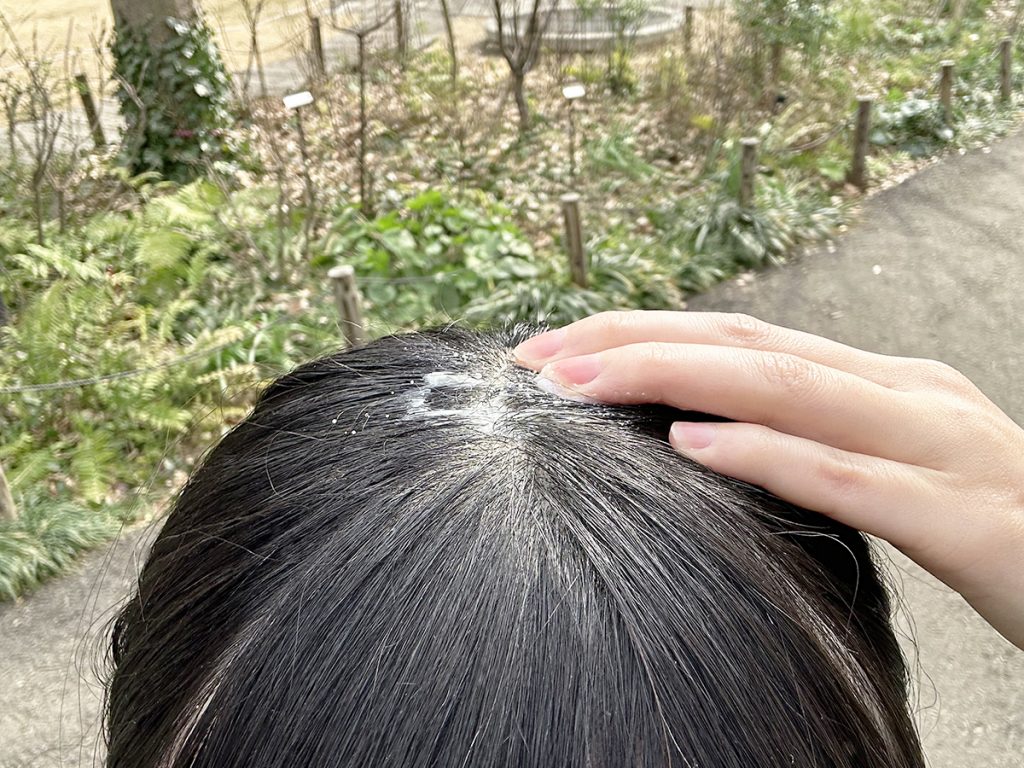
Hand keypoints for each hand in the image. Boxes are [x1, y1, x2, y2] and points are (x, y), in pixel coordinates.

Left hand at [513, 310, 1023, 649]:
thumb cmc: (996, 522)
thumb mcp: (901, 463)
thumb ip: (820, 441)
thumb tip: (706, 438)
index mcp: (885, 383)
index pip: (745, 336)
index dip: (648, 332)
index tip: (562, 347)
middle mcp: (906, 394)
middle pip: (748, 344)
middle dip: (635, 341)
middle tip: (541, 356)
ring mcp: (938, 447)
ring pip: (787, 388)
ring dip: (672, 377)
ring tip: (581, 383)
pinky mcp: (963, 520)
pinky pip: (848, 478)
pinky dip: (764, 454)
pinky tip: (691, 445)